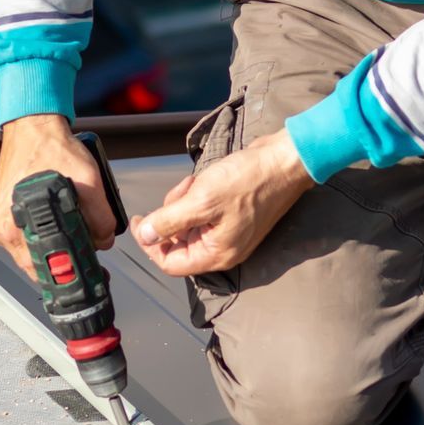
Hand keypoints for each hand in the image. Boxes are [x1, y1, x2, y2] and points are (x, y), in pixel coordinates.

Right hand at [0, 114, 116, 277]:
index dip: (67, 273)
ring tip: (67, 226)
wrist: (32, 127)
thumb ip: (101, 217)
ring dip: (50, 247)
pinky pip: (22, 238)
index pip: (42, 270)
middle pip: (36, 265)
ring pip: (29, 253)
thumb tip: (103, 242)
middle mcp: (2, 228)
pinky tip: (52, 219)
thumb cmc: (52, 148)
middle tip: (82, 247)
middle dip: (61, 259)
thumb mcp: (89, 180)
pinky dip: (39, 234)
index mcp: (16, 225)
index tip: (83, 273)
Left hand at [131, 129, 313, 276]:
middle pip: (178, 243)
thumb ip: (168, 222)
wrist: (285, 161)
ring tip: (194, 183)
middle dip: (169, 217)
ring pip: (188, 225)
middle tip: (178, 194)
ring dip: (182, 203)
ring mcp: (229, 231)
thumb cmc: (249, 181)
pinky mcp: (233, 214)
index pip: (170, 263)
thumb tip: (145, 235)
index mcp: (216, 254)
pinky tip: (202, 181)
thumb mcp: (200, 201)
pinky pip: (202, 212)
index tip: (139, 222)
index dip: (150, 244)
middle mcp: (223, 248)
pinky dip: (196, 197)